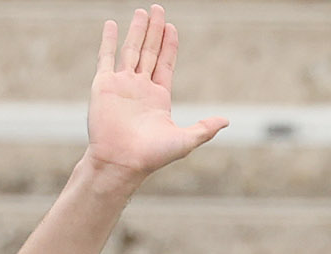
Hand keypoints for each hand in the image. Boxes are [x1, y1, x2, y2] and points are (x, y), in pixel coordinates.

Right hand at [83, 6, 227, 184]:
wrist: (121, 162)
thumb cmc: (152, 156)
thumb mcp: (185, 141)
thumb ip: (204, 128)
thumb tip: (227, 121)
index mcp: (159, 98)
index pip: (166, 64)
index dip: (170, 46)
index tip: (172, 27)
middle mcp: (140, 88)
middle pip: (149, 52)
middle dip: (155, 31)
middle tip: (158, 9)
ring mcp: (122, 84)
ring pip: (130, 50)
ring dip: (137, 30)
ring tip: (142, 11)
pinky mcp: (104, 85)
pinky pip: (106, 57)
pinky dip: (109, 40)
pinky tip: (112, 24)